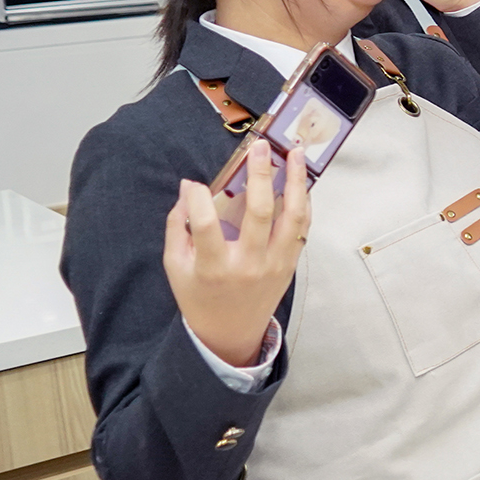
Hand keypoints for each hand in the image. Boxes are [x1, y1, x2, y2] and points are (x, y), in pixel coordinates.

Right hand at [163, 141, 308, 367]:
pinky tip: (302, 181)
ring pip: (292, 217)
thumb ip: (177, 228)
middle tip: (261, 147)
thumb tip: (186, 190)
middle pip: (259, 212)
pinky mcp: (290, 264)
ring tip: (297, 153)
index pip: (206, 226)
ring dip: (297, 182)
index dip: (198, 199)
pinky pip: (302, 228)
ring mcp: (275, 264)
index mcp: (214, 267)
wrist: (230, 333)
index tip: (192, 183)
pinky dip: (304, 202)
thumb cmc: (198, 296)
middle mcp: (248, 265)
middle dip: (261, 175)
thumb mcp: (175, 267)